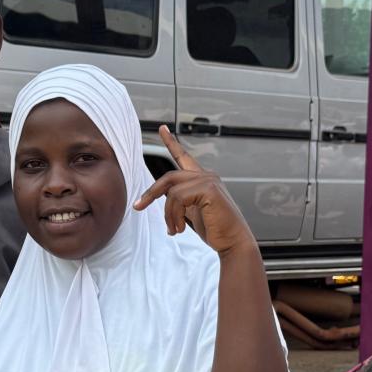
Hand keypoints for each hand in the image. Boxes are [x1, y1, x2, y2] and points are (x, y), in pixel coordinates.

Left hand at [133, 126, 255, 256]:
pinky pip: (177, 198)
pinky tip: (181, 228)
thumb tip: (161, 199)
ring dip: (168, 214)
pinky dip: (175, 216)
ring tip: (174, 229)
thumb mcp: (192, 212)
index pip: (184, 156)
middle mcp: (206, 175)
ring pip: (171, 191)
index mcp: (202, 179)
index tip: (162, 128)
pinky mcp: (208, 189)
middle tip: (138, 206)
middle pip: (168, 177)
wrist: (233, 242)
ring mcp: (208, 180)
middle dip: (151, 193)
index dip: (171, 142)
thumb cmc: (215, 229)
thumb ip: (180, 201)